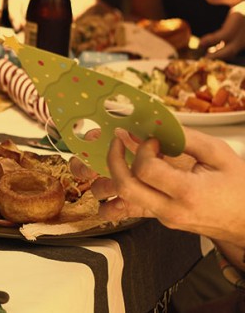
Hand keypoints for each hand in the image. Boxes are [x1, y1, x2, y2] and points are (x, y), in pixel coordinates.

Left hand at [96, 127, 244, 245]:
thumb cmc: (240, 187)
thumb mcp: (219, 154)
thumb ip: (186, 138)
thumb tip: (157, 126)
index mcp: (188, 192)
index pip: (146, 170)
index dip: (143, 149)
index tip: (153, 140)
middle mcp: (171, 210)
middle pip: (125, 187)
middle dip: (114, 160)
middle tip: (118, 142)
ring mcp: (165, 218)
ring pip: (124, 198)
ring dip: (118, 174)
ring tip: (125, 155)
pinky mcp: (162, 220)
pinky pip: (135, 204)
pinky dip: (130, 185)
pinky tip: (136, 170)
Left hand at [198, 1, 244, 59]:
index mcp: (239, 18)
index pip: (225, 35)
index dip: (212, 40)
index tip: (200, 42)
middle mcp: (244, 32)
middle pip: (230, 50)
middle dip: (217, 56)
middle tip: (204, 58)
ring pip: (233, 51)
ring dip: (220, 54)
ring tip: (208, 54)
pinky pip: (235, 48)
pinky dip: (226, 51)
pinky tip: (215, 49)